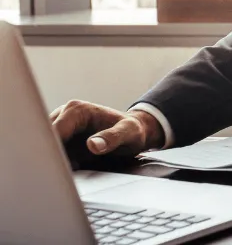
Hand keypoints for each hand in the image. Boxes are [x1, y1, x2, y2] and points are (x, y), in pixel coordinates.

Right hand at [49, 100, 164, 167]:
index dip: (52, 150)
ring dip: (53, 161)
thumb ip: (112, 138)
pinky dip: (58, 163)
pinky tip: (71, 169)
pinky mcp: (61, 138)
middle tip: (63, 173)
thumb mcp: (129, 133)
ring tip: (71, 170)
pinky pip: (52, 153)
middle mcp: (64, 115)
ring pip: (46, 147)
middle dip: (50, 157)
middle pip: (44, 139)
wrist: (135, 132)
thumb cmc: (133, 130)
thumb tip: (92, 145)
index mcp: (76, 110)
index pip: (53, 132)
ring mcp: (61, 126)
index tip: (58, 167)